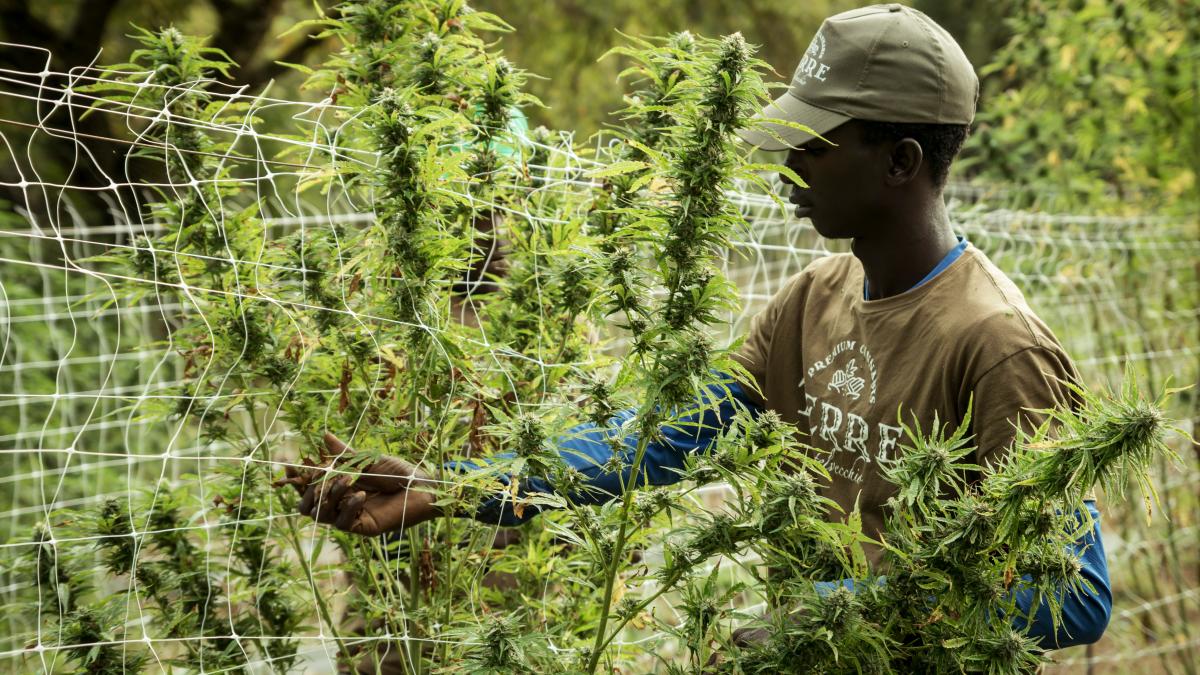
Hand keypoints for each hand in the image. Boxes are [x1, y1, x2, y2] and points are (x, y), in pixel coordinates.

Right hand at [278, 432, 442, 535]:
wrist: (425, 486)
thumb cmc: (401, 473)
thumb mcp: (368, 460)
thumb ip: (344, 454)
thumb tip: (324, 435)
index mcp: (342, 488)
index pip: (311, 488)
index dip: (297, 479)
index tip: (288, 464)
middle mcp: (344, 504)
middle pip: (309, 507)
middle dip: (310, 491)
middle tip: (322, 476)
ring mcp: (353, 518)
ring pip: (322, 515)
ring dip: (331, 495)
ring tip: (348, 481)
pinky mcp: (365, 528)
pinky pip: (343, 523)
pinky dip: (348, 508)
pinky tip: (360, 495)